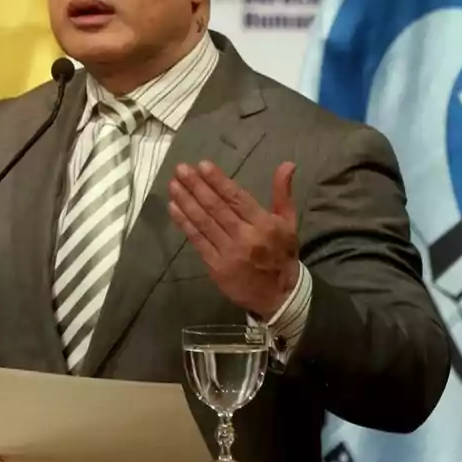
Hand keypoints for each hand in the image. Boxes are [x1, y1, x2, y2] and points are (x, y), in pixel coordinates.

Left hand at [167, 160, 299, 319]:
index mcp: (264, 225)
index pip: (237, 198)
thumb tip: (286, 164)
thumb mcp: (288, 223)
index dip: (219, 181)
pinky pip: (197, 241)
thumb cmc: (282, 255)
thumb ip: (283, 193)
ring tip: (173, 185)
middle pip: (216, 208)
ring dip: (186, 202)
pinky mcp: (215, 266)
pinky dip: (184, 224)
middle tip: (181, 169)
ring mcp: (228, 252)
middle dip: (197, 186)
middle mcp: (245, 237)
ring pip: (203, 223)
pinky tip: (174, 208)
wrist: (279, 297)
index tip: (202, 165)